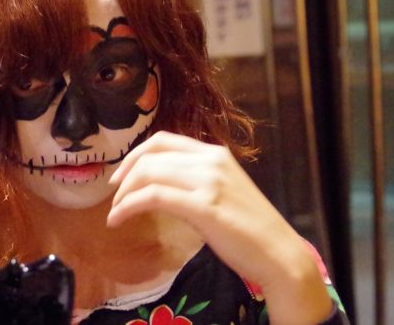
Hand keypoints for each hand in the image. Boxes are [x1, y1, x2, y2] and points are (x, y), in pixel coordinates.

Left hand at [106, 131, 332, 324]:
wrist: (279, 253)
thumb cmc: (248, 228)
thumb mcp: (219, 191)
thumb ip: (192, 180)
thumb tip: (155, 184)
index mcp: (213, 153)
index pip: (162, 140)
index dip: (134, 155)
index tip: (120, 176)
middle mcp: (210, 160)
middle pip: (151, 155)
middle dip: (124, 175)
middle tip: (114, 196)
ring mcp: (208, 181)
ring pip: (149, 174)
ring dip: (124, 194)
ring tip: (115, 213)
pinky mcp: (204, 205)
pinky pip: (153, 197)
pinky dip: (129, 206)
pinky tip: (119, 219)